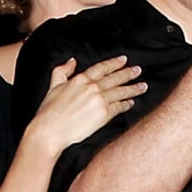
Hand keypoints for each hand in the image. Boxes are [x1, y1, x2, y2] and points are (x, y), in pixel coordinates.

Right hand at [28, 56, 146, 153]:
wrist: (49, 131)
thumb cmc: (48, 112)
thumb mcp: (53, 86)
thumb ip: (62, 71)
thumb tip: (71, 61)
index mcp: (80, 79)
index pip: (102, 68)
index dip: (114, 63)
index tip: (124, 60)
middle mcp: (92, 87)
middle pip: (115, 78)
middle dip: (128, 73)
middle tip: (138, 70)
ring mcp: (99, 100)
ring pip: (121, 91)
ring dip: (133, 88)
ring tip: (143, 86)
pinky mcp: (104, 114)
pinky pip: (119, 107)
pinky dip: (127, 104)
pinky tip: (131, 102)